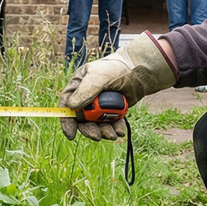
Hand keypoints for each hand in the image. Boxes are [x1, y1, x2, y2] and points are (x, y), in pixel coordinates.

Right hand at [58, 34, 175, 140]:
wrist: (140, 72)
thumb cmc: (117, 69)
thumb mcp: (99, 76)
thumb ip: (85, 90)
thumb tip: (71, 107)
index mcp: (79, 85)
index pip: (67, 103)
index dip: (66, 120)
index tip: (70, 134)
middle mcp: (87, 96)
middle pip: (82, 118)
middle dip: (89, 129)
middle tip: (97, 136)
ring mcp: (99, 104)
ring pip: (96, 123)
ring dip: (103, 131)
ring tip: (113, 135)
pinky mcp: (111, 110)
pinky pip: (110, 123)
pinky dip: (114, 128)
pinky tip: (120, 130)